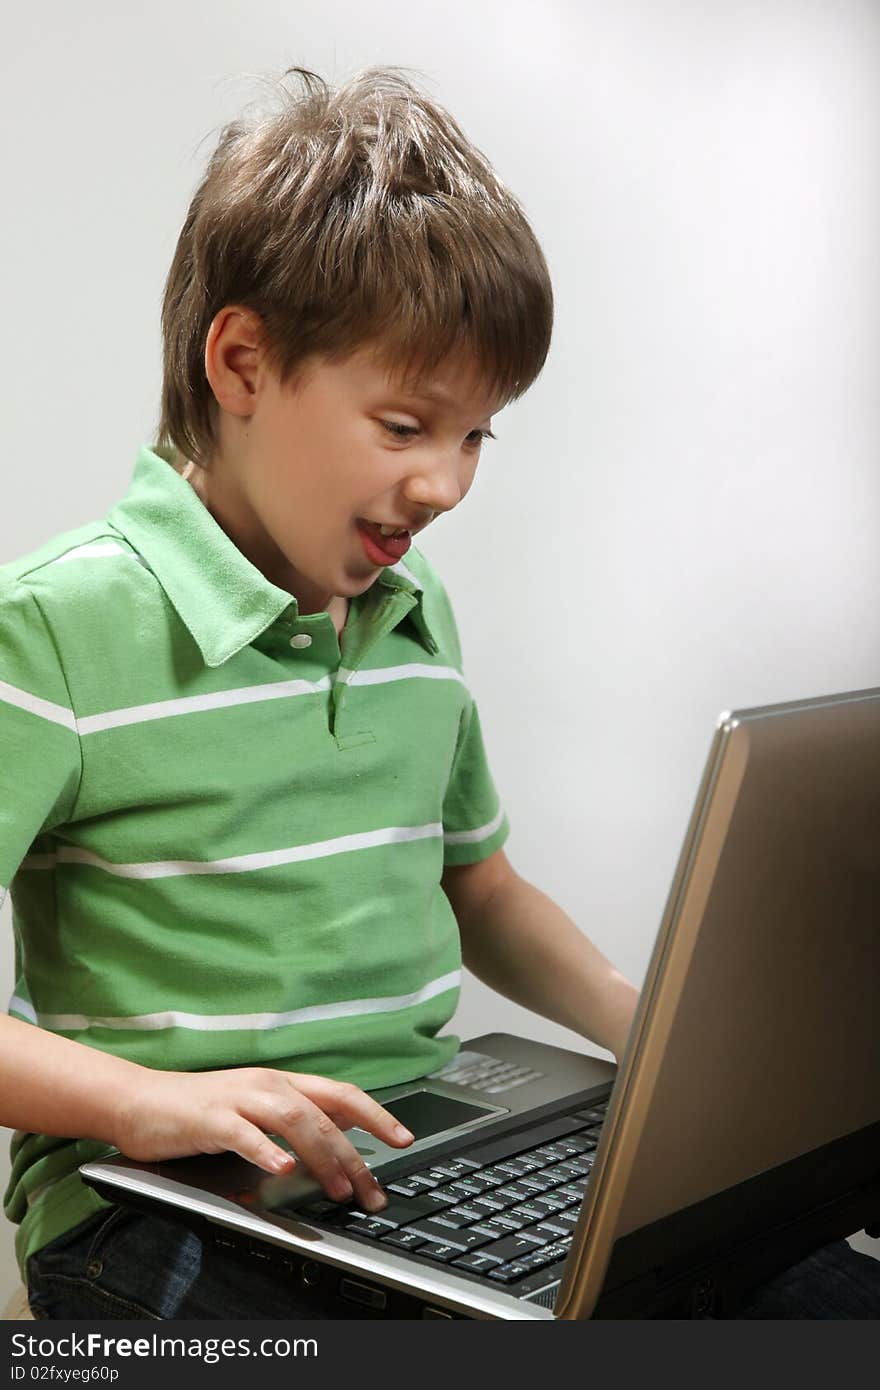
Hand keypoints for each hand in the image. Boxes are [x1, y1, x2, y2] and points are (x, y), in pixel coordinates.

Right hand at [113, 1066, 413, 1212]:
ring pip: (293, 1118)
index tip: (404, 1139)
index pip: (341, 1094)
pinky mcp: (208, 1119)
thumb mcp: (255, 1110)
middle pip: (323, 1113)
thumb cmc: (197, 1112)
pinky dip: (265, 1151)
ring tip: (337, 1186)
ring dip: (321, 1153)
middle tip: (370, 1191)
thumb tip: (338, 1131)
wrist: (137, 1102)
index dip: (376, 1115)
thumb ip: (295, 1118)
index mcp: (281, 1084)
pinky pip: (242, 1134)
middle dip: (353, 1154)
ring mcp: (238, 1099)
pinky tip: (280, 1169)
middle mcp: (266, 1085)